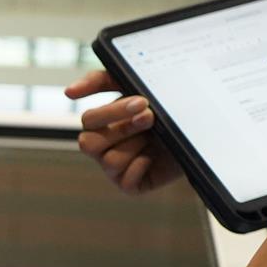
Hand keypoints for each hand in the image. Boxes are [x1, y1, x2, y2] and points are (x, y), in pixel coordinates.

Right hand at [65, 70, 181, 195]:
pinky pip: (126, 181)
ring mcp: (114, 168)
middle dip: (123, 128)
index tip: (141, 101)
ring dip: (135, 145)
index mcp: (100, 124)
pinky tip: (155, 156)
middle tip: (150, 116)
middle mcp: (102, 147)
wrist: (198, 128)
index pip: (89, 120)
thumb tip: (68, 93)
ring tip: (156, 135)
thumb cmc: (163, 105)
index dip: (113, 112)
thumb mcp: (132, 84)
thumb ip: (99, 81)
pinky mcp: (130, 185)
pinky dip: (142, 166)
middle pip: (88, 143)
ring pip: (109, 161)